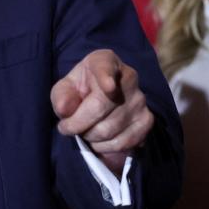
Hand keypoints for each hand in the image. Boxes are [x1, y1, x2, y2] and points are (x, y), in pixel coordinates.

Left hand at [50, 49, 153, 174]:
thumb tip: (65, 110)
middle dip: (78, 124)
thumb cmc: (80, 89)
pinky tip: (98, 141)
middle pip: (101, 108)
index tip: (108, 86)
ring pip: (110, 129)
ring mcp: (140, 100)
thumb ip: (61, 96)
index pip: (105, 68)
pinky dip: (106, 148)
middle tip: (68, 127)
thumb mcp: (64, 88)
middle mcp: (128, 77)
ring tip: (84, 131)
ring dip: (90, 137)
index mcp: (105, 61)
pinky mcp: (146, 120)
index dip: (106, 78)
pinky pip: (124, 142)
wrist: (101, 97)